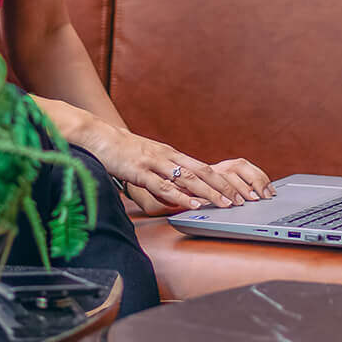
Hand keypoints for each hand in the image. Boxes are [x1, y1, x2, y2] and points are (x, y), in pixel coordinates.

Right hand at [86, 127, 272, 212]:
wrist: (100, 138)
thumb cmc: (124, 151)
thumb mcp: (149, 160)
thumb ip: (165, 175)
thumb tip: (181, 193)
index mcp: (172, 155)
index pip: (204, 168)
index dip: (223, 181)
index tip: (239, 193)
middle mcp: (168, 156)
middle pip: (203, 172)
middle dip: (224, 187)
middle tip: (241, 200)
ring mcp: (155, 163)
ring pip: (188, 178)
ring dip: (209, 192)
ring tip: (224, 204)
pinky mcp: (140, 171)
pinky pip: (163, 185)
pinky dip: (180, 196)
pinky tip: (192, 204)